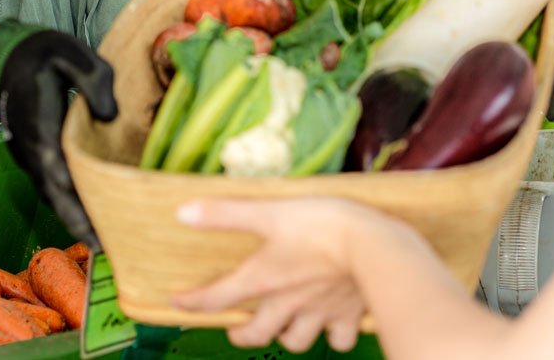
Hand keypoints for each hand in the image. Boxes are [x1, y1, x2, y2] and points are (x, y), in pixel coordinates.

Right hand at [0, 21, 116, 249]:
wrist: (2, 63)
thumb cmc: (40, 57)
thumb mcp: (68, 52)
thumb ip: (93, 78)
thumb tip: (111, 115)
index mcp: (41, 122)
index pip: (55, 160)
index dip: (71, 187)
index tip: (90, 213)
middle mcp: (33, 148)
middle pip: (55, 191)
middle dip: (78, 219)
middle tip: (105, 248)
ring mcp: (32, 158)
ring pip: (54, 196)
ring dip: (76, 219)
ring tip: (104, 244)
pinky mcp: (37, 160)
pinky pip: (54, 190)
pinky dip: (71, 208)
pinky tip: (92, 221)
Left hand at [172, 196, 376, 352]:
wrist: (374, 245)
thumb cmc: (320, 224)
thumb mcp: (268, 212)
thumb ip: (225, 214)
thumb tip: (182, 213)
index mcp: (262, 279)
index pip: (217, 298)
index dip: (194, 302)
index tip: (179, 302)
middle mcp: (286, 303)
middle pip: (257, 333)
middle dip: (243, 334)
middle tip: (237, 328)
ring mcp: (318, 312)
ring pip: (295, 341)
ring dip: (286, 337)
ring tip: (284, 326)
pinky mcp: (347, 313)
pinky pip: (339, 339)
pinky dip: (333, 336)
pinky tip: (332, 326)